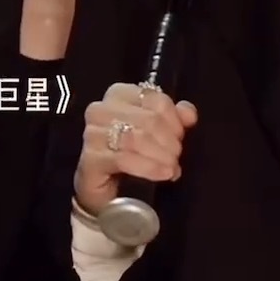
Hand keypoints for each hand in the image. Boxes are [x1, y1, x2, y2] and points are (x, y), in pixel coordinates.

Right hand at [74, 82, 197, 215]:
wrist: (104, 187)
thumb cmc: (131, 152)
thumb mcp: (156, 131)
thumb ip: (174, 117)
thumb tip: (189, 114)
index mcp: (118, 94)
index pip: (154, 98)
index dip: (174, 119)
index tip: (181, 136)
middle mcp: (101, 109)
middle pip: (148, 119)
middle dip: (169, 140)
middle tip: (177, 156)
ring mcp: (92, 133)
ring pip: (137, 139)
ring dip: (161, 155)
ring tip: (173, 167)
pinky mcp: (90, 158)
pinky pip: (125, 159)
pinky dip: (149, 168)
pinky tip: (163, 174)